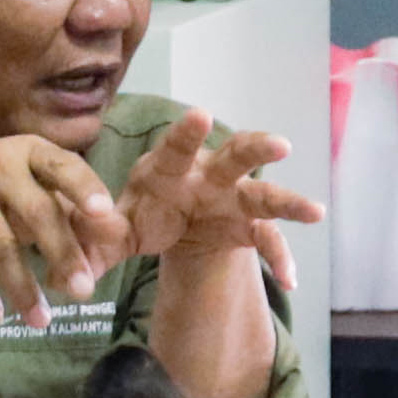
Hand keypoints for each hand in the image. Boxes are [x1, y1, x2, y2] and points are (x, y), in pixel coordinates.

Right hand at [0, 134, 126, 331]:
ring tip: (41, 321)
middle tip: (84, 292)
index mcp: (27, 152)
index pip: (62, 166)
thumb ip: (71, 210)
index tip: (104, 212)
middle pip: (36, 212)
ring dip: (23, 288)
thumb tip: (119, 234)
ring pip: (0, 245)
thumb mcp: (27, 190)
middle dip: (62, 254)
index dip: (84, 188)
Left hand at [111, 110, 322, 272]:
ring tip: (316, 212)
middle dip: (257, 149)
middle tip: (280, 145)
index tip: (201, 116)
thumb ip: (98, 240)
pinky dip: (279, 259)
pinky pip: (268, 241)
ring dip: (289, 201)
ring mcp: (233, 199)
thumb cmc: (138, 216)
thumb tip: (81, 253)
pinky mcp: (247, 226)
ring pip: (264, 194)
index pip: (177, 147)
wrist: (169, 227)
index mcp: (168, 168)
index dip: (188, 133)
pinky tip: (289, 282)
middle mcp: (207, 175)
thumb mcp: (113, 231)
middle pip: (236, 155)